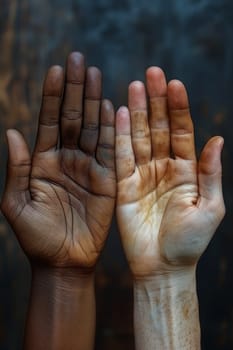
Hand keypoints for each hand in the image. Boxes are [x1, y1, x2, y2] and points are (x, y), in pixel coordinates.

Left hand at [1, 52, 115, 268]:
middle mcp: (66, 159)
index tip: (58, 70)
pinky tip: (110, 107)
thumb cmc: (37, 237)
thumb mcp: (16, 203)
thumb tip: (12, 132)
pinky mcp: (107, 180)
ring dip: (94, 102)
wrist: (62, 263)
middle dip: (75, 89)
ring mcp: (88, 168)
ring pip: (92, 128)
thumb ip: (16, 168)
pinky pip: (111, 151)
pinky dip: (111, 129)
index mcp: (42, 162)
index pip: (49, 122)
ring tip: (96, 74)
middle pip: (72, 118)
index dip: (53, 96)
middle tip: (79, 59)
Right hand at [116, 67, 224, 277]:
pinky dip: (119, 136)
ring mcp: (142, 175)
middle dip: (156, 101)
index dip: (178, 108)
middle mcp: (163, 167)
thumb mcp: (210, 207)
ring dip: (137, 112)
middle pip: (158, 128)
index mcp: (186, 171)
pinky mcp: (123, 185)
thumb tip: (217, 140)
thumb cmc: (189, 241)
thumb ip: (211, 174)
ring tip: (135, 86)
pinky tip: (119, 114)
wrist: (163, 267)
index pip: (181, 132)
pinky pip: (120, 157)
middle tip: (151, 73)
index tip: (175, 84)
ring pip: (138, 137)